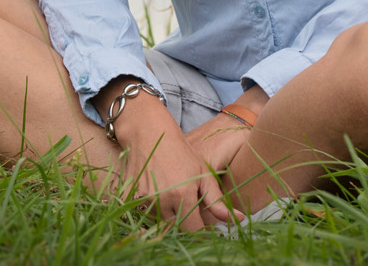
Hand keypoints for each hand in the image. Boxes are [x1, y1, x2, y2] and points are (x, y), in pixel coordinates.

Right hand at [110, 95, 243, 230]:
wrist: (148, 133)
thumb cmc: (181, 152)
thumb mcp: (203, 174)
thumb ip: (217, 201)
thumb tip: (237, 220)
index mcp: (181, 196)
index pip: (194, 231)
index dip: (202, 233)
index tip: (208, 230)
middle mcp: (160, 201)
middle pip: (176, 229)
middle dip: (185, 224)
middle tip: (190, 210)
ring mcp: (143, 200)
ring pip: (160, 223)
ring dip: (169, 218)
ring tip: (174, 198)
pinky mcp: (130, 197)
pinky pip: (144, 214)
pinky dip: (153, 210)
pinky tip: (158, 194)